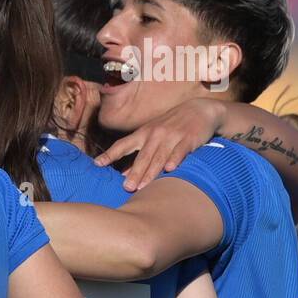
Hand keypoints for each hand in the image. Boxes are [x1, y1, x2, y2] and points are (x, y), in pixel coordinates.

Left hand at [95, 98, 225, 190]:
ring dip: (150, 172)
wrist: (200, 110)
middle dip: (134, 172)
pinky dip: (174, 160)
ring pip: (159, 156)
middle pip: (142, 156)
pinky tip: (169, 170)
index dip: (110, 154)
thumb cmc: (171, 126)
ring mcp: (172, 136)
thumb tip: (123, 174)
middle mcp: (155, 134)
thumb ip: (139, 154)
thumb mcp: (153, 135)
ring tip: (142, 187)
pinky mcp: (188, 139)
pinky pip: (180, 151)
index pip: (123, 145)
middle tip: (126, 188)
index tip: (97, 164)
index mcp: (143, 133)